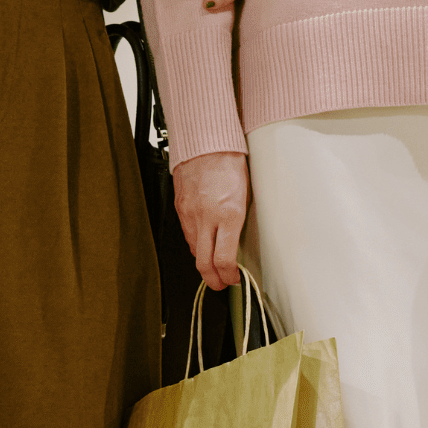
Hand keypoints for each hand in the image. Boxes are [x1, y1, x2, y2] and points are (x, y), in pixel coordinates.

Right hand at [173, 151, 247, 290]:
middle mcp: (206, 218)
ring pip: (194, 251)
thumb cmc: (230, 163)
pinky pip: (187, 234)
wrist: (206, 142)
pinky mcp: (180, 208)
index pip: (224, 260)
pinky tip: (205, 242)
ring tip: (214, 265)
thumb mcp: (246, 195)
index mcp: (228, 215)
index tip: (234, 278)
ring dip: (204, 262)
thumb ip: (240, 223)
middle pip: (204, 264)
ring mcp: (190, 214)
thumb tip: (239, 245)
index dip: (229, 276)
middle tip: (221, 284)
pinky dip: (196, 243)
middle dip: (213, 281)